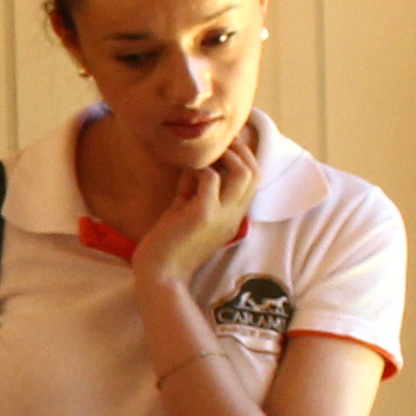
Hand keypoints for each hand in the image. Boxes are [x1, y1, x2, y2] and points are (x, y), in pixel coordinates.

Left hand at [136, 149, 252, 297]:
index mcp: (232, 217)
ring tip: (209, 152)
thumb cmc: (169, 244)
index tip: (229, 144)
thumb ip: (193, 189)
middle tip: (222, 140)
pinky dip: (200, 169)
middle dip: (242, 150)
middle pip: (255, 173)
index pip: (254, 181)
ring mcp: (222, 215)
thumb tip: (195, 165)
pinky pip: (211, 178)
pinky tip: (187, 174)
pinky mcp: (203, 214)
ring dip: (228, 156)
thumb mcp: (186, 210)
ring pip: (244, 173)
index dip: (246, 158)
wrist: (160, 274)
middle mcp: (234, 216)